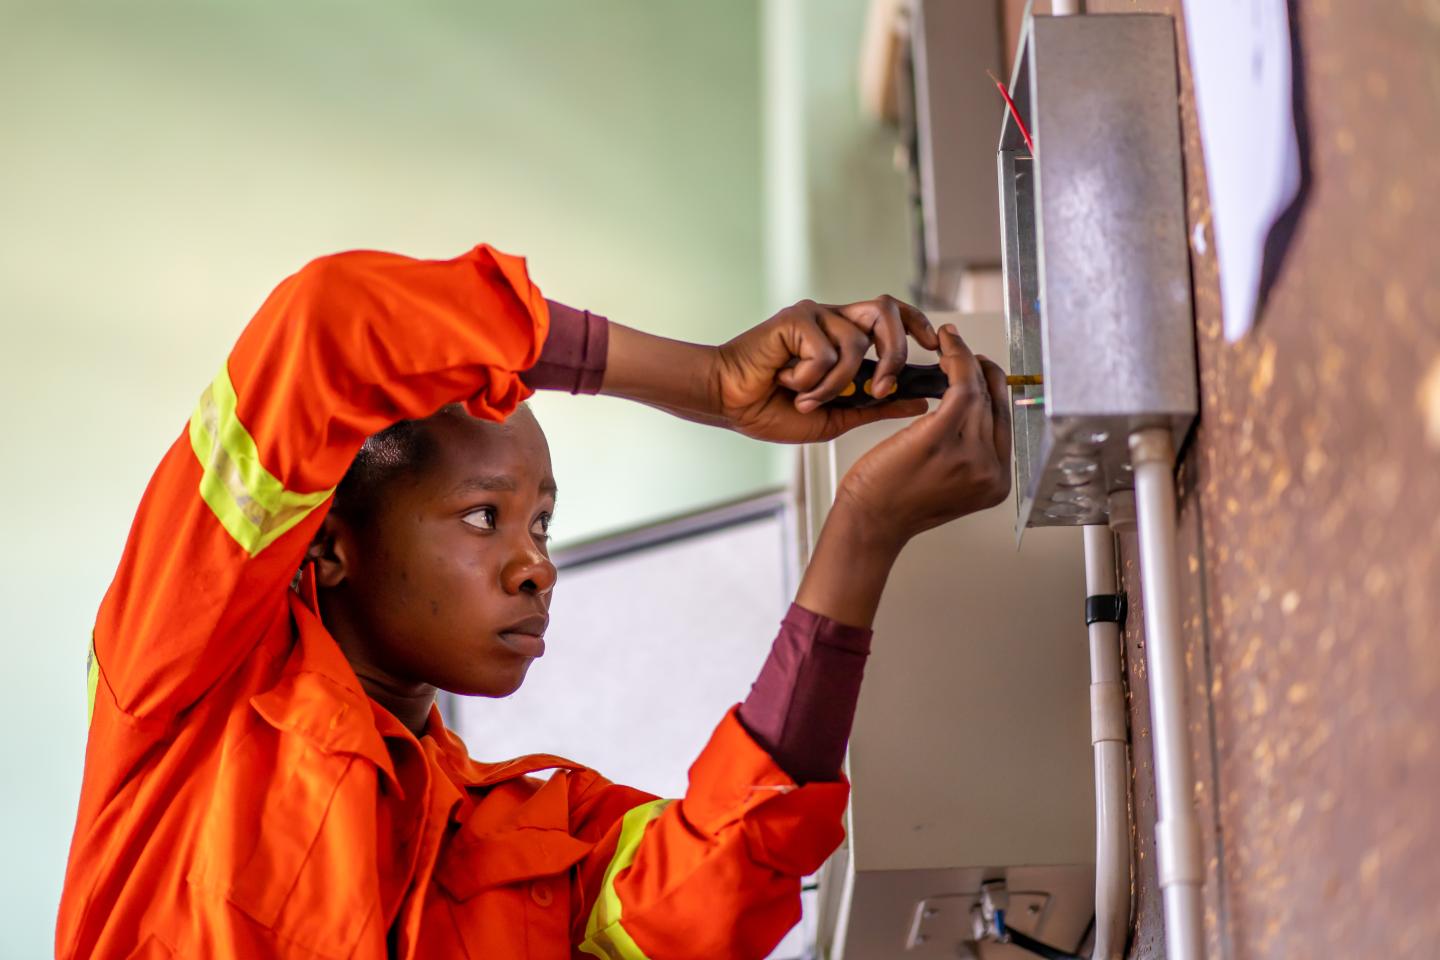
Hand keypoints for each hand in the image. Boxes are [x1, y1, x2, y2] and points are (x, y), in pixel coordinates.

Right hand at [713, 296, 939, 442]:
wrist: (730, 404)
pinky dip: (811, 379)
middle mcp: (834, 320)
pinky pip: (826, 351)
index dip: (917, 324)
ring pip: (857, 343)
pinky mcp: (796, 319)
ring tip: (808, 399)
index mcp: (846, 337)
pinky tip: (786, 382)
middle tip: (881, 387)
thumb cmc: (774, 410)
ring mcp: (815, 316)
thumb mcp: (837, 415)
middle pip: (887, 312)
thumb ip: (876, 406)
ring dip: (838, 384)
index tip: (932, 346)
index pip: (894, 315)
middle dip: (894, 353)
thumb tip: (918, 401)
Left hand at [833, 324, 1011, 547]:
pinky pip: (960, 388)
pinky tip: (944, 348)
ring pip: (978, 393)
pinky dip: (955, 361)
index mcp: (996, 483)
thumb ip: (968, 454)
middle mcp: (991, 472)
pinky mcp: (941, 440)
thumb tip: (973, 410)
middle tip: (959, 347)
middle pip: (993, 405)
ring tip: (949, 343)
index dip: (994, 389)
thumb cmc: (893, 501)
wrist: (868, 522)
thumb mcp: (947, 483)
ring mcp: (970, 458)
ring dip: (964, 359)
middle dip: (979, 369)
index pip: (1003, 422)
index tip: (978, 368)